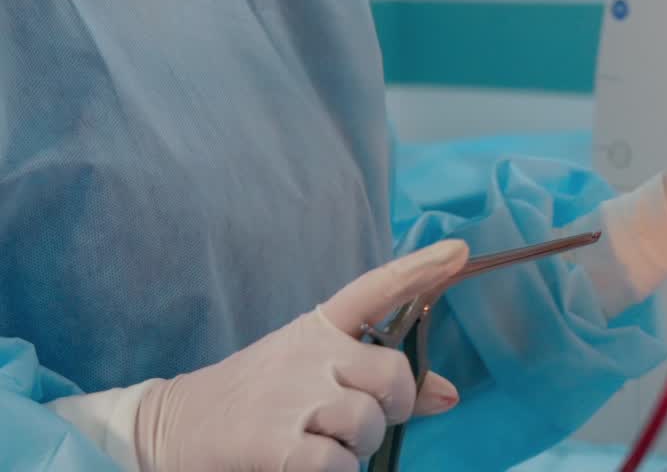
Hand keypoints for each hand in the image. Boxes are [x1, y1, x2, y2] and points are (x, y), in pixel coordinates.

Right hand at [136, 239, 470, 471]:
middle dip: (395, 405)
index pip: (376, 288)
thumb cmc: (258, 399)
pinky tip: (309, 466)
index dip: (421, 269)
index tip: (460, 252)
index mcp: (318, 326)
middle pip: (392, 374)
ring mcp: (291, 394)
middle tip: (372, 419)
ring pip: (367, 423)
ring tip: (324, 446)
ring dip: (358, 448)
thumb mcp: (314, 373)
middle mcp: (309, 352)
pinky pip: (336, 464)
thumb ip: (381, 380)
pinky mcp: (272, 442)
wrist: (171, 427)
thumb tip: (450, 394)